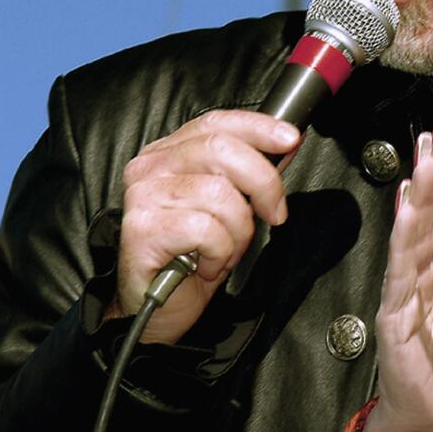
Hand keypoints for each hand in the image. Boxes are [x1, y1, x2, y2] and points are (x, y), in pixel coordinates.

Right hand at [109, 110, 297, 343]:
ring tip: (227, 249)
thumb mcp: (232, 206)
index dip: (258, 127)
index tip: (291, 139)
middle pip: (221, 149)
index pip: (216, 122)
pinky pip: (205, 229)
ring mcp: (142, 196)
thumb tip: (287, 143)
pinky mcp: (141, 229)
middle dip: (263, 181)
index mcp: (169, 153)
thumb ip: (253, 172)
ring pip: (218, 194)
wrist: (158, 309)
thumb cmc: (194, 255)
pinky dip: (220, 251)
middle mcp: (150, 168)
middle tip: (274, 212)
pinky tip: (207, 264)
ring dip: (239, 230)